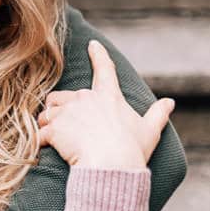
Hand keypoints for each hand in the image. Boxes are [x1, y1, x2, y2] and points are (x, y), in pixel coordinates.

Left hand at [37, 40, 173, 170]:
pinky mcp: (53, 128)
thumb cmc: (132, 150)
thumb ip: (158, 114)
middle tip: (69, 129)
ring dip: (48, 124)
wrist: (112, 167)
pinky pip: (40, 133)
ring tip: (59, 140)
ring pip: (47, 113)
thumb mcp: (150, 130)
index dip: (98, 55)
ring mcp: (66, 113)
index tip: (92, 44)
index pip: (104, 70)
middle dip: (60, 110)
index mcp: (109, 97)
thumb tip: (169, 102)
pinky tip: (47, 149)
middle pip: (61, 96)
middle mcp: (84, 99)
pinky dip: (41, 141)